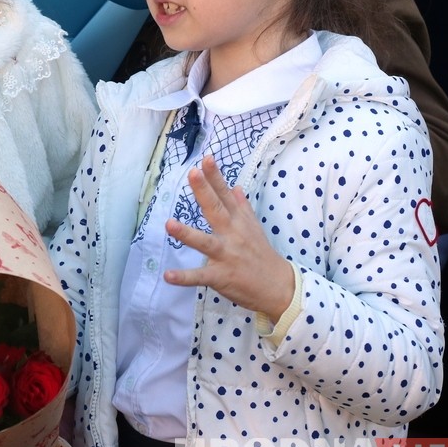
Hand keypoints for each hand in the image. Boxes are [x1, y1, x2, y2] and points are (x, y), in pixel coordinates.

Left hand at [163, 154, 295, 317]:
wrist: (279, 288)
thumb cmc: (262, 255)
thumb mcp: (255, 228)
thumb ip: (242, 207)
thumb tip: (236, 186)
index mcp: (238, 222)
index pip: (225, 195)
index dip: (215, 177)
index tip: (206, 159)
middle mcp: (232, 234)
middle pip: (216, 210)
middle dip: (204, 191)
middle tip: (192, 173)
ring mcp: (226, 255)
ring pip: (205, 242)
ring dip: (187, 234)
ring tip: (168, 224)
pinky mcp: (221, 276)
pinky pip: (200, 276)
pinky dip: (184, 277)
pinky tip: (167, 275)